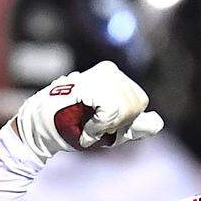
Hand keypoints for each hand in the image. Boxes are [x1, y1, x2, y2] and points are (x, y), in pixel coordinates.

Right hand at [13, 61, 163, 159]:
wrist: (42, 129)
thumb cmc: (74, 127)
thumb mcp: (112, 130)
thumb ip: (135, 126)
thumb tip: (158, 121)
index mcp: (115, 77)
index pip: (140, 102)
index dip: (125, 120)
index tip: (101, 121)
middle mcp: (110, 71)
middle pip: (138, 105)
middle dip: (118, 121)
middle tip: (93, 123)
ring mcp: (100, 75)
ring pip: (127, 108)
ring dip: (107, 124)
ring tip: (87, 122)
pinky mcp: (93, 83)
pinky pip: (113, 112)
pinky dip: (100, 125)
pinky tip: (86, 123)